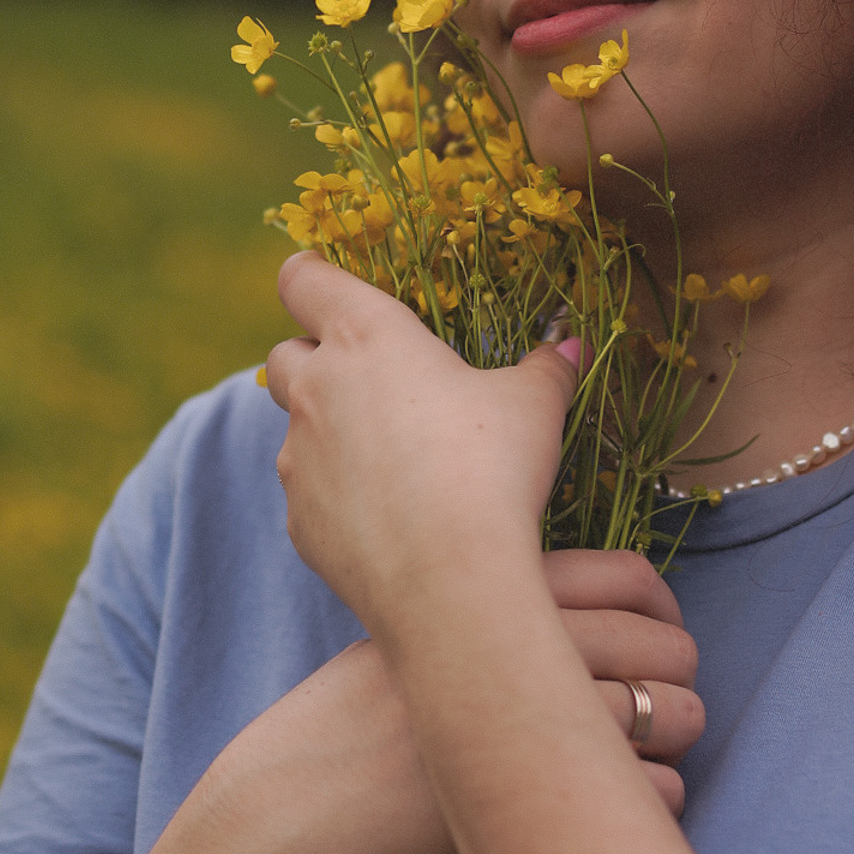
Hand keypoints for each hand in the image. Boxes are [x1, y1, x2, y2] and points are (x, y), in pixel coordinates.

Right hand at [170, 551, 702, 853]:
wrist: (288, 815)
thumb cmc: (343, 727)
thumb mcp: (401, 632)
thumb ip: (475, 607)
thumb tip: (570, 608)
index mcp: (482, 594)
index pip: (617, 575)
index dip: (660, 601)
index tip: (664, 624)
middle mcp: (506, 645)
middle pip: (650, 639)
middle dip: (681, 663)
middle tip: (680, 686)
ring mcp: (518, 722)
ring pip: (660, 710)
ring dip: (683, 724)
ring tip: (675, 739)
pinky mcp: (528, 802)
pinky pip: (641, 792)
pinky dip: (659, 794)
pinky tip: (643, 798)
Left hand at [265, 252, 576, 626]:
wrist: (450, 580)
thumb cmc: (492, 468)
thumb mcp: (533, 405)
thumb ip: (546, 368)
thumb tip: (570, 347)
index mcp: (365, 337)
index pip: (304, 279)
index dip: (311, 272)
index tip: (325, 277)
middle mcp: (317, 389)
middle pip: (284, 352)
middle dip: (314, 356)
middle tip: (370, 376)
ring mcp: (298, 459)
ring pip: (296, 429)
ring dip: (329, 432)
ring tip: (394, 458)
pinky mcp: (299, 521)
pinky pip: (309, 494)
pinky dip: (338, 495)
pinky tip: (389, 517)